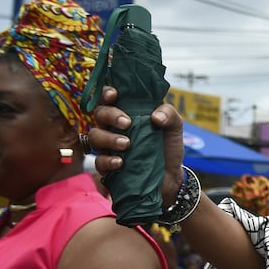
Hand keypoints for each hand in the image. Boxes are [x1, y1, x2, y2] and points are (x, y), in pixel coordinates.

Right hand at [88, 86, 185, 205]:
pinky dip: (108, 161)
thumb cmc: (167, 146)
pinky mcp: (108, 166)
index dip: (106, 93)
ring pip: (94, 136)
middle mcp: (113, 127)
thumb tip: (156, 117)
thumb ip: (169, 114)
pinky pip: (99, 162)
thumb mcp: (174, 127)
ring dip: (108, 138)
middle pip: (99, 114)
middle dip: (110, 115)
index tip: (114, 94)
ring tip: (127, 144)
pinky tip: (120, 162)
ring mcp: (108, 146)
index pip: (108, 98)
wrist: (170, 175)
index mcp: (126, 112)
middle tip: (127, 123)